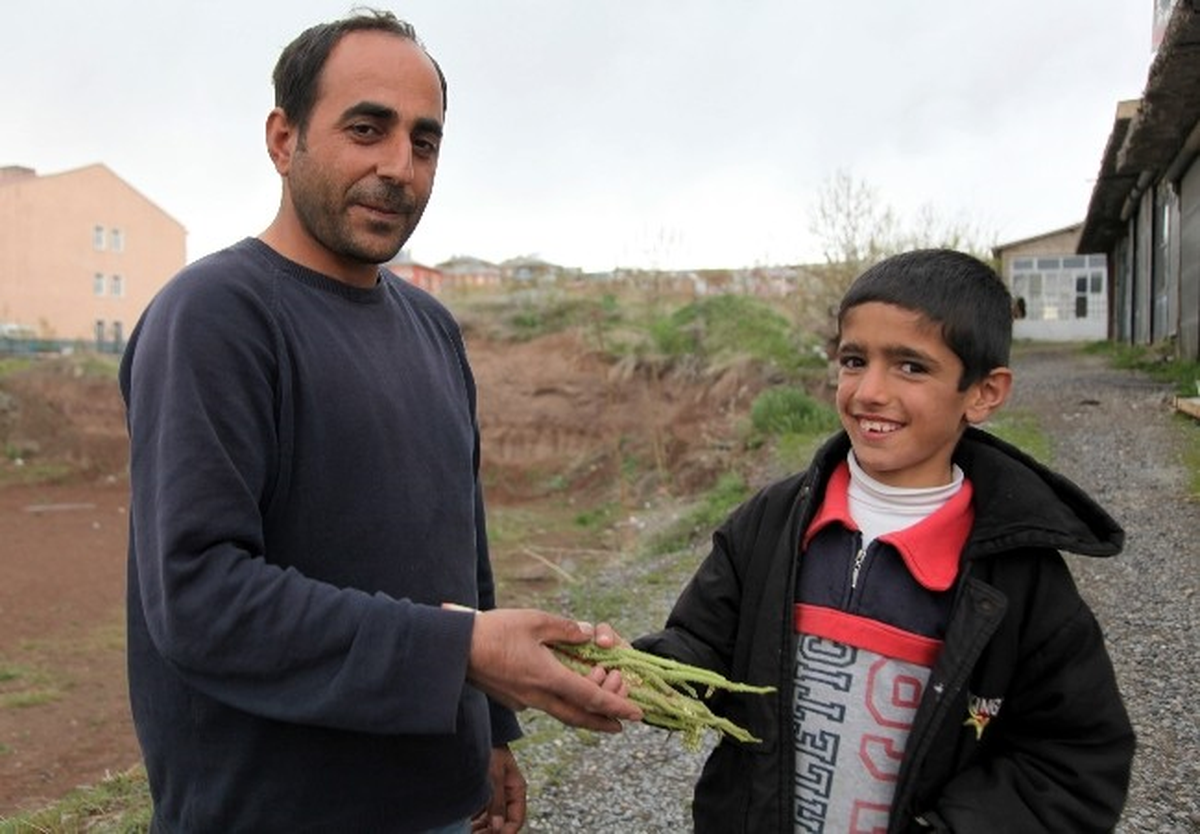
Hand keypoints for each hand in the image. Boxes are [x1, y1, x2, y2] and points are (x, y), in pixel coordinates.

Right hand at [466, 608, 643, 731]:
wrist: (453, 651)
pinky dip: (561, 703)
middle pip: (579, 716)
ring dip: (583, 713)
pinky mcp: (511, 698)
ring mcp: (523, 700)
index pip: (591, 697)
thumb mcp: (535, 622)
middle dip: (603, 722)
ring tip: (599, 713)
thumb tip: (588, 634)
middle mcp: (538, 696)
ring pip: (561, 712)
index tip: (636, 715)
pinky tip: (562, 692)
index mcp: (549, 678)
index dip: (617, 706)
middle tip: (621, 724)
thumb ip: (565, 629)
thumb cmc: (493, 632)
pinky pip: (544, 705)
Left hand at [471, 745, 525, 832]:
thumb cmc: (490, 748)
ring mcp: (494, 793)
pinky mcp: (482, 791)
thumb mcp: (494, 775)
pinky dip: (473, 821)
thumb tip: (498, 826)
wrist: (476, 730)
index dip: (507, 831)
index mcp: (516, 789)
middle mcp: (507, 794)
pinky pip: (480, 812)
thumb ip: (497, 802)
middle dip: (491, 832)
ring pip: (490, 819)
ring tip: (468, 832)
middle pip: (502, 821)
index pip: (516, 819)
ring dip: (481, 828)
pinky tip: (464, 825)